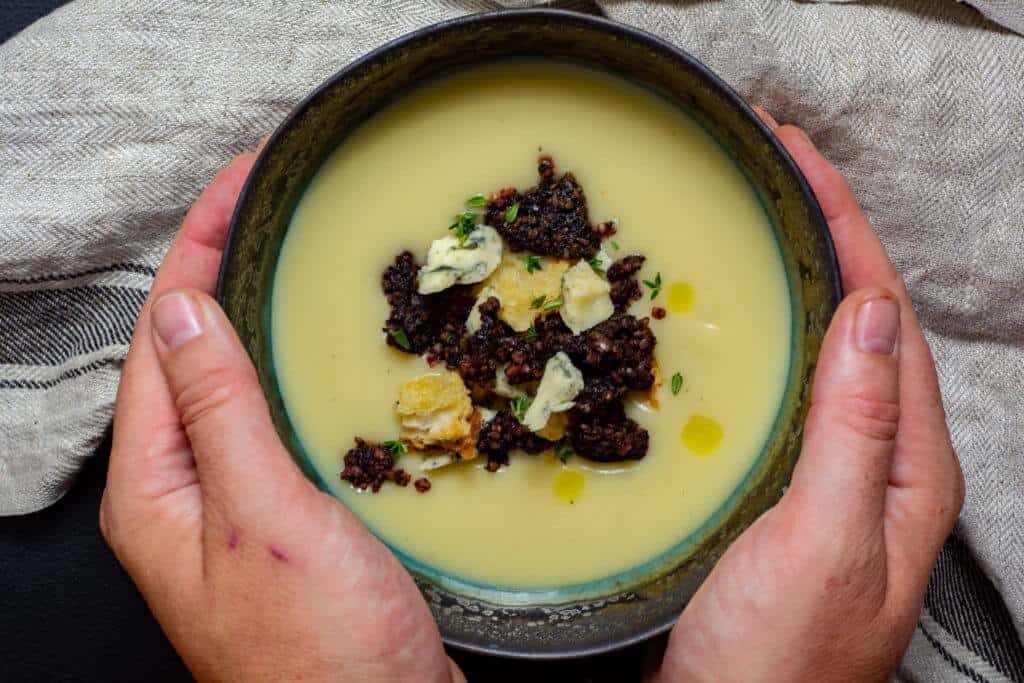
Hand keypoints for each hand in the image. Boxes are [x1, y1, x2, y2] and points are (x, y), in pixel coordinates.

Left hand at [100, 149, 462, 681]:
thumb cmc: (318, 649)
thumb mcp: (261, 515)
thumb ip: (217, 411)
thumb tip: (180, 312)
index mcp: (155, 487)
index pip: (162, 338)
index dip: (195, 251)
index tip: (240, 183)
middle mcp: (183, 492)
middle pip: (190, 353)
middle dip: (219, 267)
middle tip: (268, 200)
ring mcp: (234, 507)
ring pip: (234, 383)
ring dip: (256, 313)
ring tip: (292, 253)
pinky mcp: (285, 521)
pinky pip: (273, 420)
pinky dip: (292, 369)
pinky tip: (323, 354)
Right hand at [652, 109, 964, 681]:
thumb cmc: (778, 661)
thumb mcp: (823, 540)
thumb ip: (853, 430)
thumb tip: (865, 313)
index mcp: (907, 467)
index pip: (884, 318)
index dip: (848, 231)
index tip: (800, 162)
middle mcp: (880, 463)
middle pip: (862, 322)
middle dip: (829, 236)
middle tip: (777, 170)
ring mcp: (832, 477)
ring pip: (825, 352)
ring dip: (800, 280)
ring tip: (762, 224)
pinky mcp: (784, 493)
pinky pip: (788, 392)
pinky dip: (770, 339)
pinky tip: (742, 326)